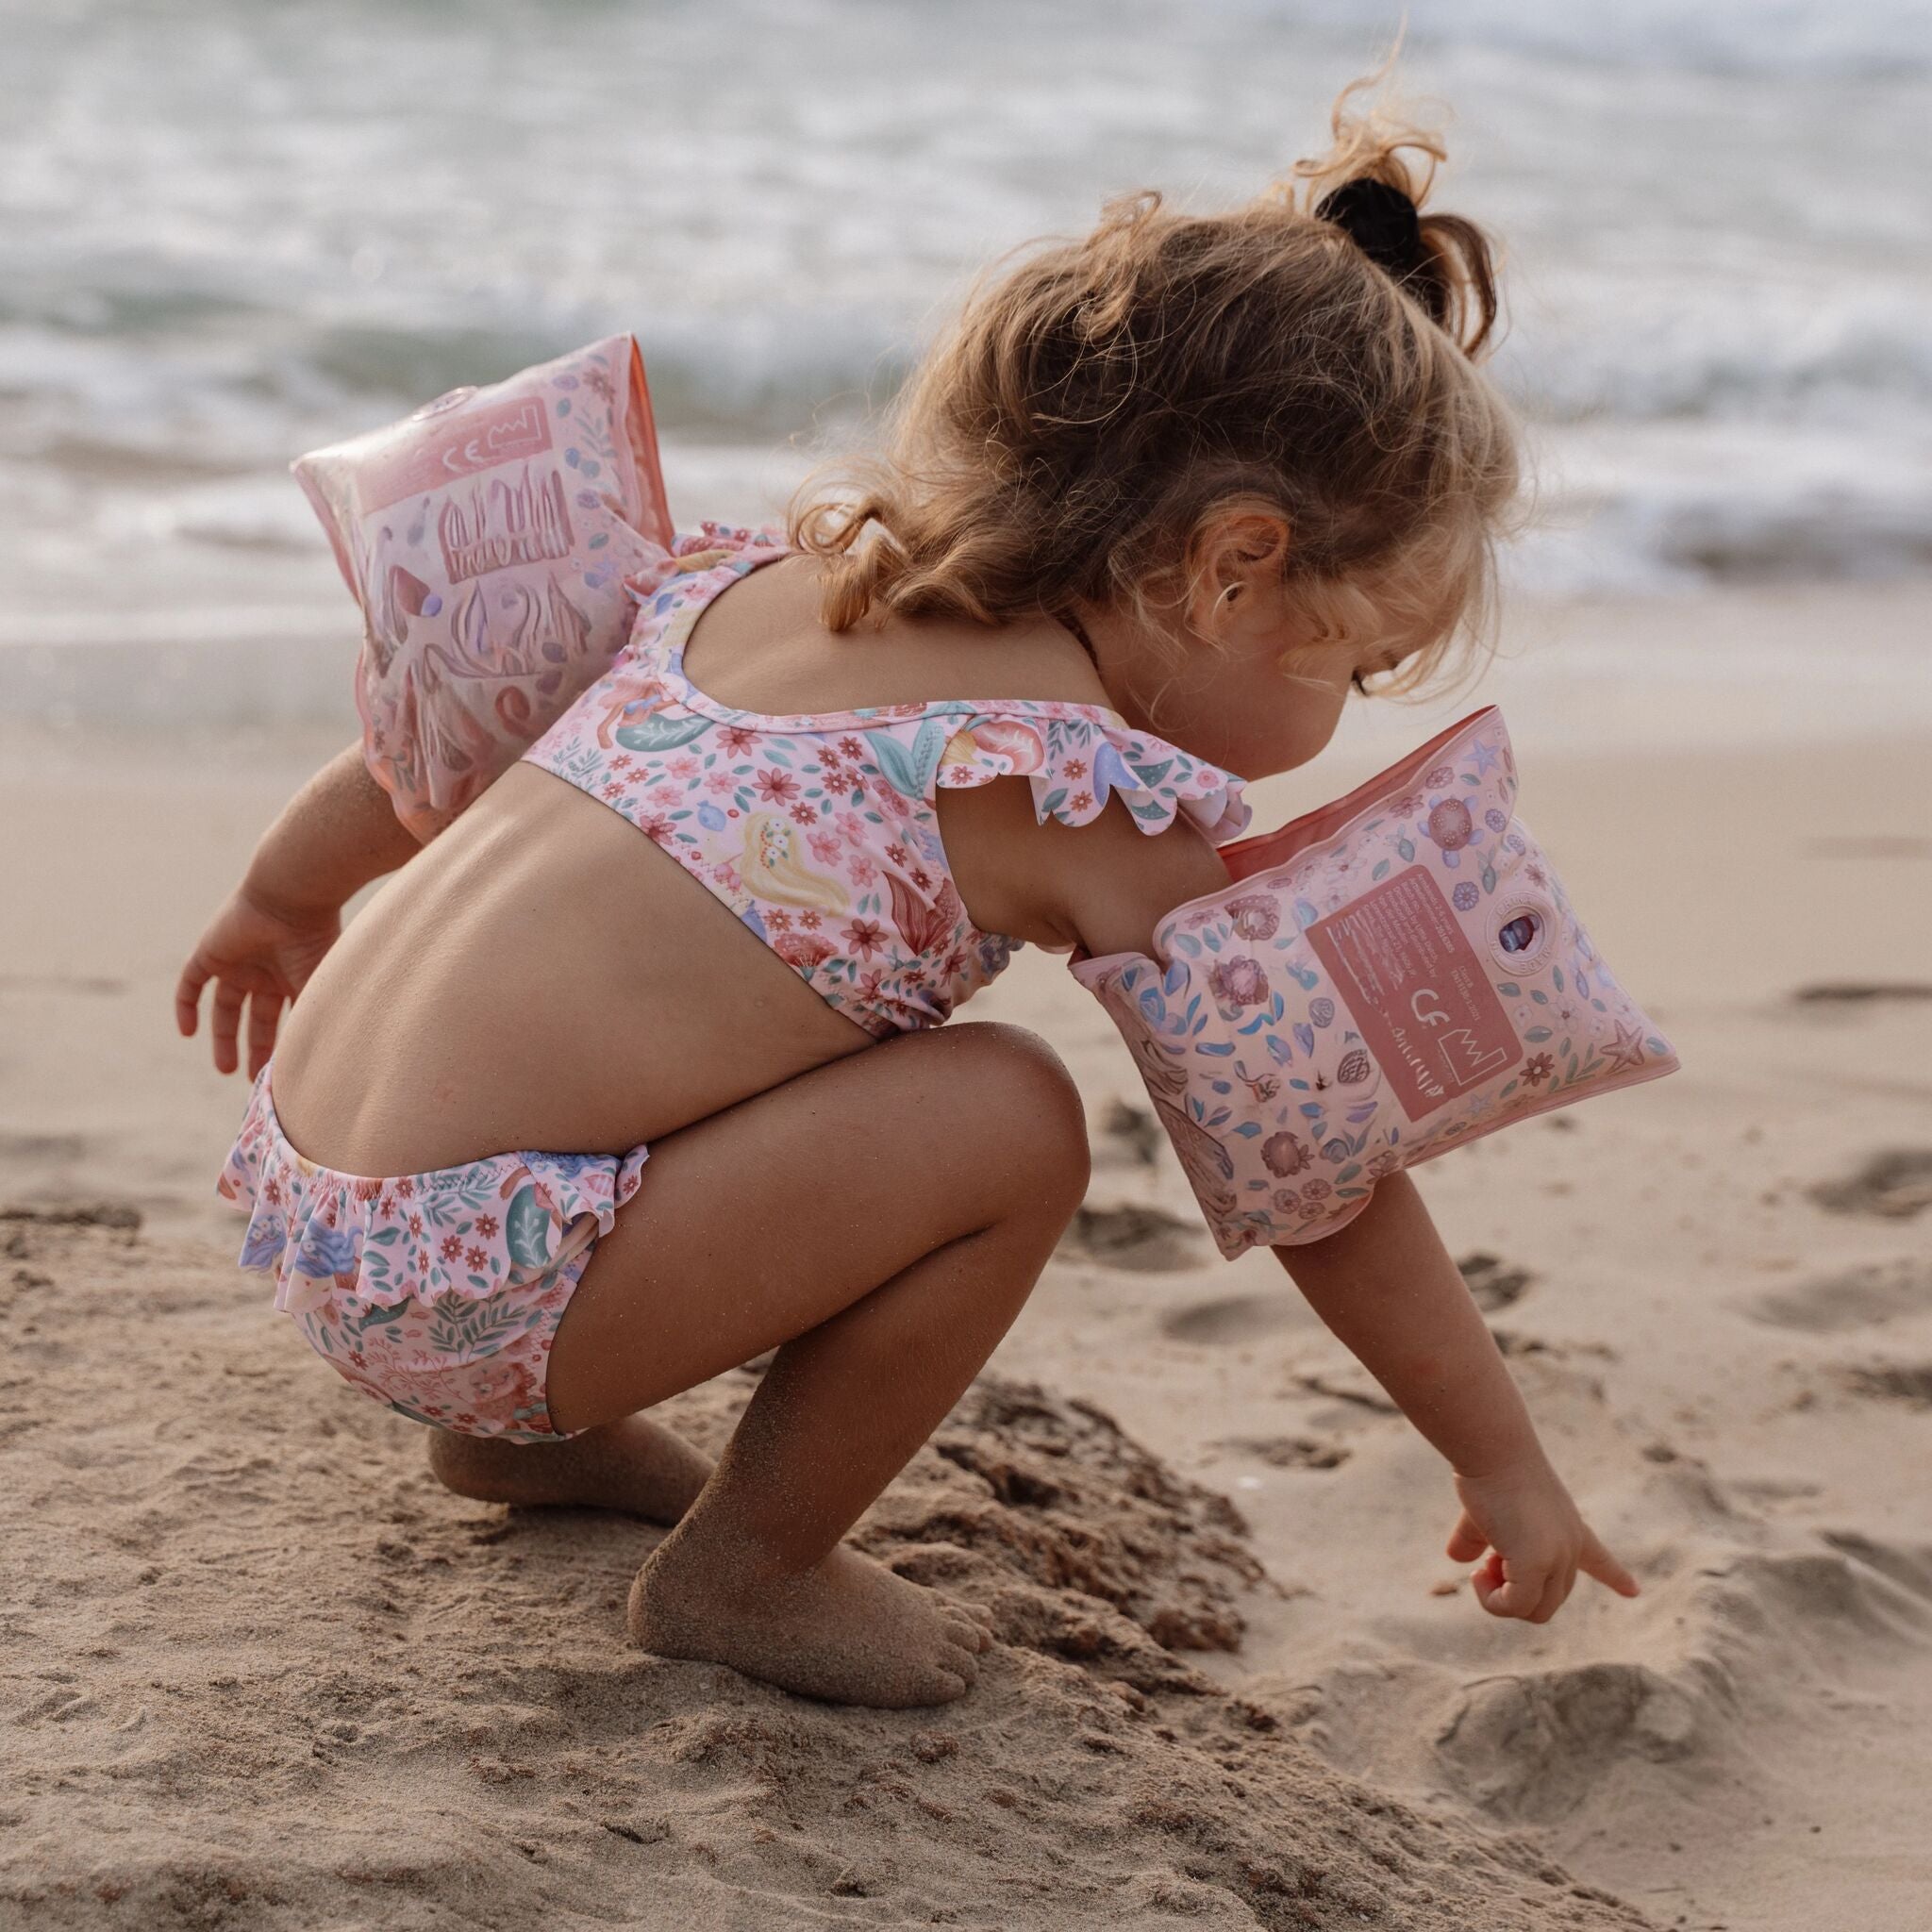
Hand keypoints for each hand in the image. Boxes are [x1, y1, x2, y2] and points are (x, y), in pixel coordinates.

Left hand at [175, 884, 341, 1078]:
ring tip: (225, 1069)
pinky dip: (186, 1007)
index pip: (284, 1018)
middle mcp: (266, 971)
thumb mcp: (316, 992)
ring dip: (223, 1038)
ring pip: (225, 1007)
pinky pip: (191, 984)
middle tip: (252, 1080)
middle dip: (255, 1048)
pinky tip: (187, 1033)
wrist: (292, 897)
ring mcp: (237, 962)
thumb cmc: (315, 942)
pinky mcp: (209, 953)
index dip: (281, 1046)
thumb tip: (322, 1068)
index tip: (282, 1075)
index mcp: (293, 978)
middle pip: (255, 1018)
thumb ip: (313, 1026)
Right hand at [1447, 1457, 1640, 1622]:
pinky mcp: (1535, 1564)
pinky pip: (1513, 1606)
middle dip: (1513, 1591)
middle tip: (1488, 1563)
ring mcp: (1557, 1557)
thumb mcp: (1484, 1509)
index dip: (1614, 1576)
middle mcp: (1570, 1546)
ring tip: (1483, 1568)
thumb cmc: (1488, 1470)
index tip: (1634, 1591)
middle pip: (1549, 1599)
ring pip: (1534, 1611)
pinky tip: (1478, 1573)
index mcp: (1569, 1528)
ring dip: (1500, 1599)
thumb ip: (1474, 1538)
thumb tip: (1457, 1558)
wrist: (1492, 1449)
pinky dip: (1491, 1600)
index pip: (1598, 1557)